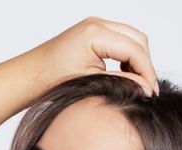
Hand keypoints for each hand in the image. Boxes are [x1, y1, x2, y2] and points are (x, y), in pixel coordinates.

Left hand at [25, 17, 158, 98]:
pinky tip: (124, 75)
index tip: (151, 93)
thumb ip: (122, 84)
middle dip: (145, 65)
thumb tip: (146, 89)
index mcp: (95, 34)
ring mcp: (96, 25)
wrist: (30, 76)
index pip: (135, 50)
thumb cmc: (52, 82)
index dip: (147, 72)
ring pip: (132, 38)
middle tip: (146, 90)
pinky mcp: (93, 33)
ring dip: (138, 60)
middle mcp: (97, 24)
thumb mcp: (92, 85)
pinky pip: (121, 40)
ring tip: (136, 84)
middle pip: (138, 39)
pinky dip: (128, 56)